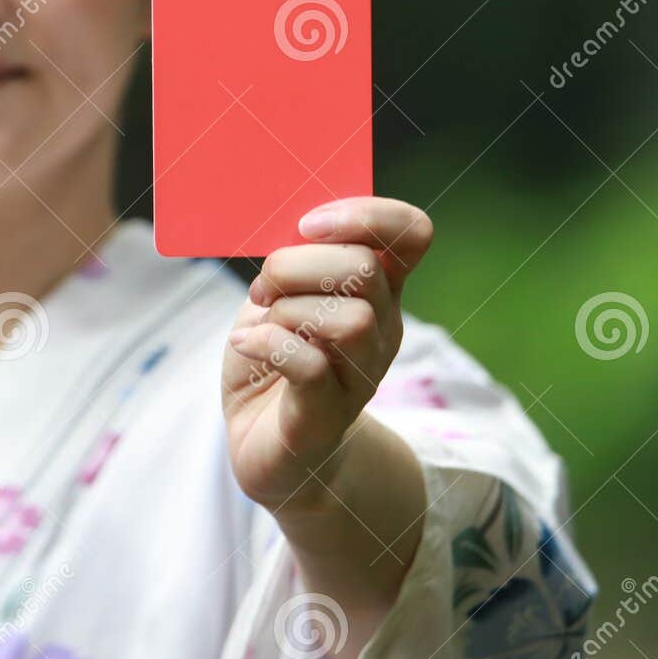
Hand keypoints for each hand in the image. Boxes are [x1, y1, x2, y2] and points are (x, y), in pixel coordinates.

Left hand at [221, 196, 433, 511]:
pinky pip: (312, 367)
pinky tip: (245, 344)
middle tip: (262, 288)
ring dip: (289, 309)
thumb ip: (290, 261)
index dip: (367, 214)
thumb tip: (284, 225)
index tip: (307, 224)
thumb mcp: (279, 297)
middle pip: (366, 269)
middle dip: (296, 263)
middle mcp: (382, 329)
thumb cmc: (273, 360)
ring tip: (260, 322)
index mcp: (376, 289)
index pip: (412, 233)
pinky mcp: (327, 415)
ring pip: (351, 320)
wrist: (262, 443)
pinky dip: (270, 345)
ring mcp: (360, 375)